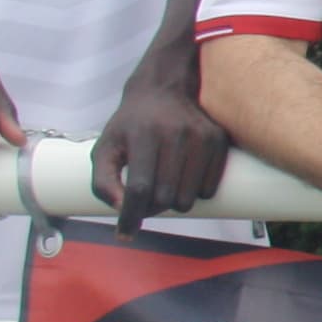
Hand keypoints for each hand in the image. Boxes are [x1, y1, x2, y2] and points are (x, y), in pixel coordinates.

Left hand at [94, 48, 232, 228]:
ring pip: (188, 198)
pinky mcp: (219, 140)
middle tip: (144, 201)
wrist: (165, 88)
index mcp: (142, 134)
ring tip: (164, 187)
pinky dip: (195, 193)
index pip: (139, 188)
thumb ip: (103, 180)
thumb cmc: (131, 125)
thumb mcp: (106, 146)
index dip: (131, 216)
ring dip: (174, 203)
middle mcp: (174, 133)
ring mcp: (200, 136)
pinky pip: (209, 189)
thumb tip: (120, 208)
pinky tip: (184, 177)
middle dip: (151, 209)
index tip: (125, 233)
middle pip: (164, 197)